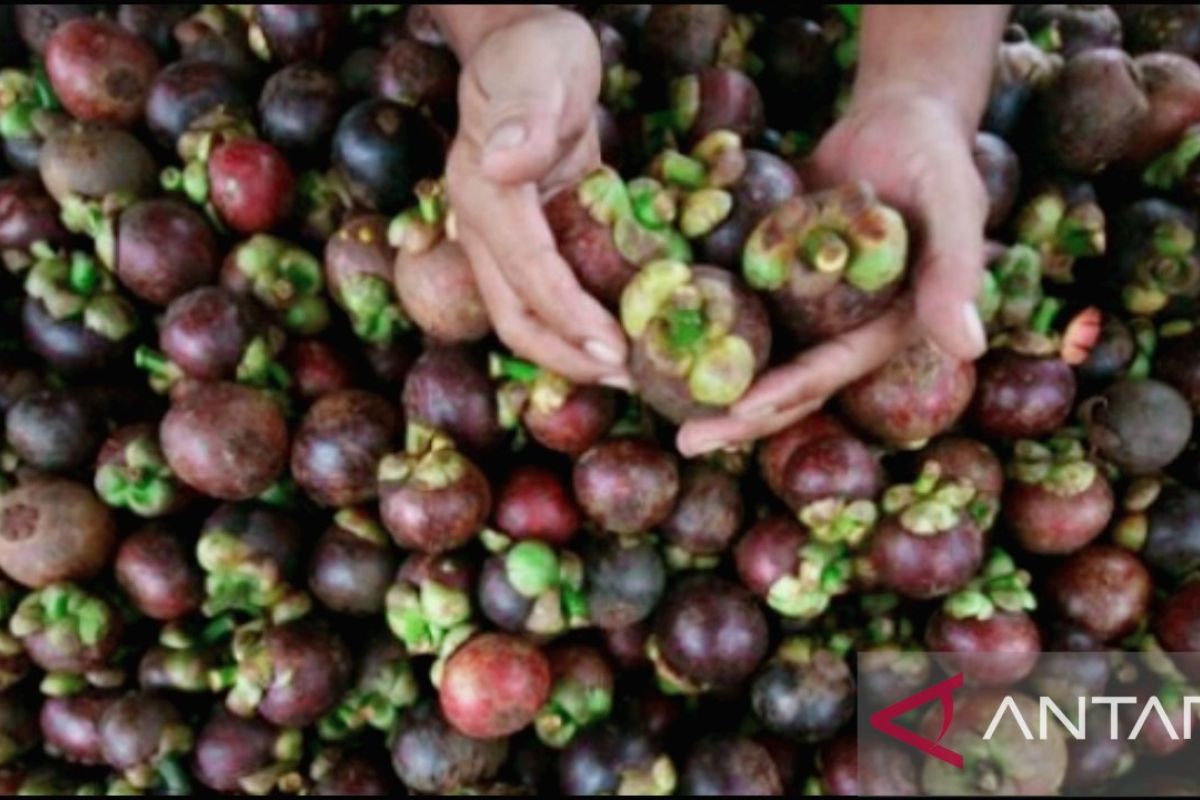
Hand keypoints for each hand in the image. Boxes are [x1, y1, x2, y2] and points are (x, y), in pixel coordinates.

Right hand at [445, 9, 630, 387]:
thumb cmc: (533, 53)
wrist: (519, 45)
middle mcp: (484, 226)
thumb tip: (504, 166)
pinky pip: (548, 293)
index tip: (613, 351)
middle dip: (567, 356)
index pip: (528, 273)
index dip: (569, 317)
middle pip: (515, 316)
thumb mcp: (538, 72)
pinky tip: (621, 330)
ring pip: (527, 314)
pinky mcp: (530, 237)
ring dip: (573, 349)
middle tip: (625, 377)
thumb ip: (524, 119)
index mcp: (484, 193)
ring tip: (626, 369)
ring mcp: (503, 237)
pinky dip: (580, 320)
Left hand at [678, 89, 989, 455]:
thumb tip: (969, 348)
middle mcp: (841, 328)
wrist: (898, 117)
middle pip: (783, 382)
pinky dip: (700, 321)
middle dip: (736, 416)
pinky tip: (648, 333)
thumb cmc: (936, 158)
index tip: (737, 412)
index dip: (784, 394)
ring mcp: (803, 306)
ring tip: (651, 400)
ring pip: (752, 354)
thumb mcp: (953, 205)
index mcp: (885, 329)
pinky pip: (736, 306)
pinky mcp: (773, 276)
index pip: (828, 372)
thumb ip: (956, 273)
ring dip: (707, 381)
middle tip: (685, 440)